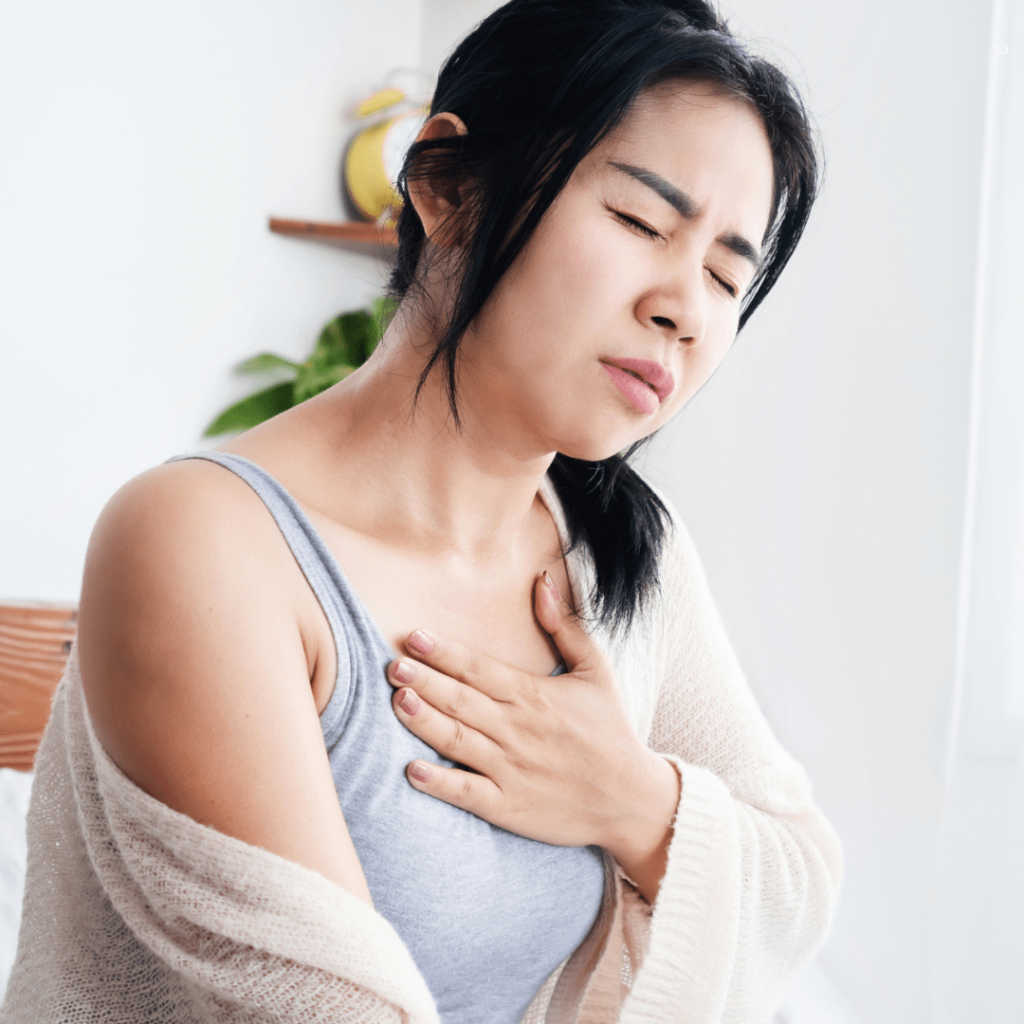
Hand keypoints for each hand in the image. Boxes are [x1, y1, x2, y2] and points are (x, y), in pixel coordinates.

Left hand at [387, 572, 679, 899]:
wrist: (632, 799)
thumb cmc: (610, 730)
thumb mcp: (596, 670)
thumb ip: (565, 626)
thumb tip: (541, 580)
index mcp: (533, 695)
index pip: (478, 668)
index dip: (443, 652)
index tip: (413, 637)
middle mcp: (516, 729)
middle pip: (460, 700)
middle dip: (423, 681)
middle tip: (392, 666)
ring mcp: (510, 769)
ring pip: (456, 741)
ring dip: (424, 721)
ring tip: (397, 701)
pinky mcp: (508, 806)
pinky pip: (467, 793)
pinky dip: (439, 783)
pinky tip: (412, 770)